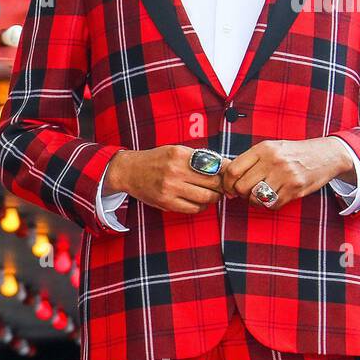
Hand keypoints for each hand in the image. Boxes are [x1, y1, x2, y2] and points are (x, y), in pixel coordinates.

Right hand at [102, 145, 226, 214]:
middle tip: (224, 186)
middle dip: (222, 186)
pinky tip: (199, 201)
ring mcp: (170, 188)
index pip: (214, 165)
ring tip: (212, 194)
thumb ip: (198, 157)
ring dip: (214, 198)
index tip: (230, 175)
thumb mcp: (176, 151)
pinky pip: (193, 208)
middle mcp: (175, 170)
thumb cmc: (156, 160)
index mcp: (180, 154)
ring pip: (206, 197)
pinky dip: (201, 206)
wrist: (129, 171)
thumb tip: (226, 166)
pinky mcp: (166, 202)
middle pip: (213, 182)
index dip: (227, 172)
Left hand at [221, 137, 352, 208]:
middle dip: (240, 194)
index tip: (229, 189)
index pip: (234, 169)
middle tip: (246, 193)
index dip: (227, 183)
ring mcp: (285, 175)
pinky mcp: (295, 188)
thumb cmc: (293, 153)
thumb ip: (250, 160)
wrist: (325, 155)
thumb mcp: (271, 148)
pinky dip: (269, 205)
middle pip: (242, 186)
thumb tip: (227, 178)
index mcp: (263, 149)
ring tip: (259, 195)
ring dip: (254, 200)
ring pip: (256, 197)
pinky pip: (272, 204)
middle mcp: (273, 160)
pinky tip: (273, 198)